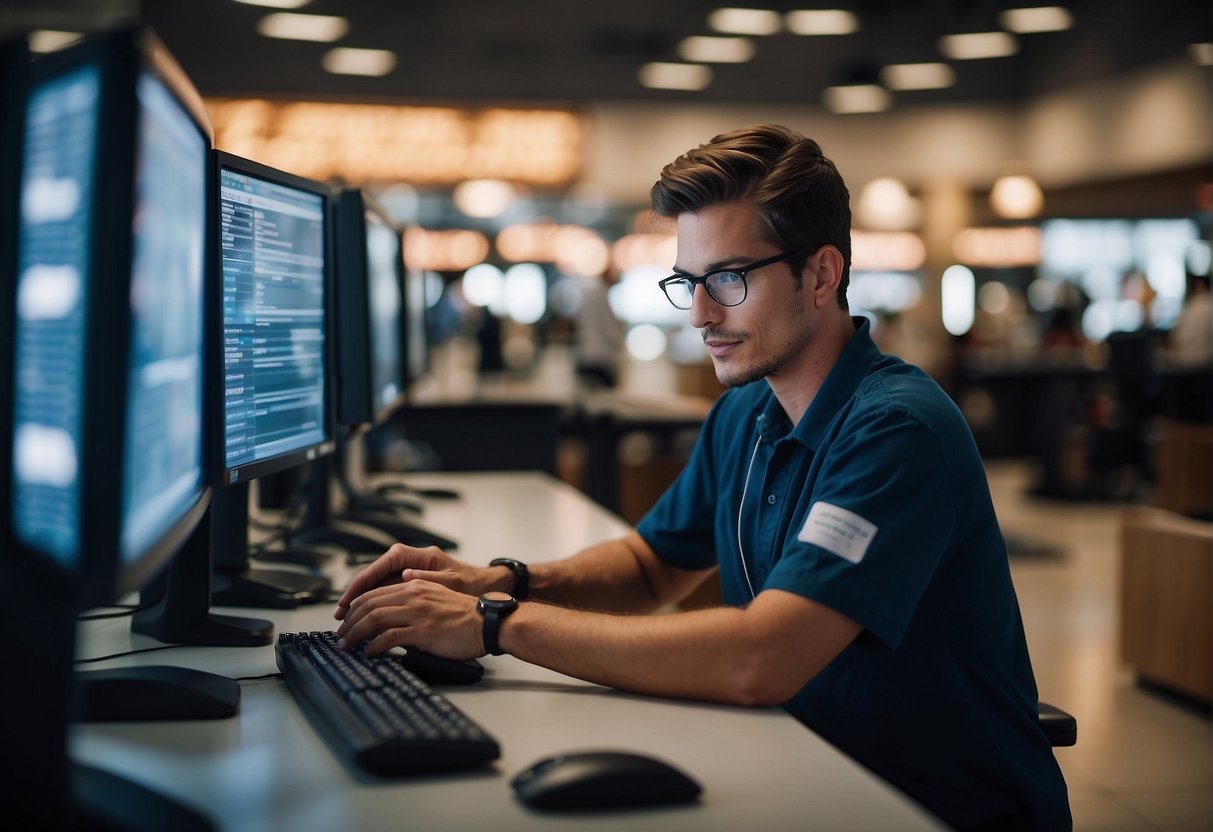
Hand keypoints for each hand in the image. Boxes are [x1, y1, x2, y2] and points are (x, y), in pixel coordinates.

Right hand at [333, 543, 487, 621]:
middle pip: (371, 578)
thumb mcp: (452, 581)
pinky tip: (362, 620)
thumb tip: (405, 576)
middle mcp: (406, 562)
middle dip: (354, 597)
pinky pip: (383, 595)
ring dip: (360, 604)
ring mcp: (404, 574)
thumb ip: (429, 580)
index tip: (347, 602)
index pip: (377, 568)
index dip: (359, 586)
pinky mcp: (407, 586)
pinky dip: (372, 607)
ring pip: (374, 587)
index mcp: (413, 556)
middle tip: (340, 617)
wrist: (484, 586)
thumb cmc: (470, 583)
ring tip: (345, 621)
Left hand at [335, 579, 484, 659]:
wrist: (488, 623)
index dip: (354, 607)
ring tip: (347, 645)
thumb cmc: (466, 615)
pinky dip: (374, 647)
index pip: (374, 593)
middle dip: (349, 621)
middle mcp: (414, 595)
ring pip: (374, 619)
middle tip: (340, 636)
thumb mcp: (436, 596)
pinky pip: (389, 638)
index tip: (345, 620)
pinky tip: (368, 653)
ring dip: (356, 634)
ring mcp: (418, 612)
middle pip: (369, 605)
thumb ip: (414, 597)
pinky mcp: (423, 631)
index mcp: (415, 584)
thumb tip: (392, 606)